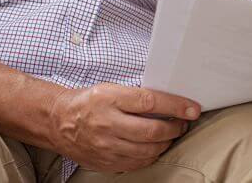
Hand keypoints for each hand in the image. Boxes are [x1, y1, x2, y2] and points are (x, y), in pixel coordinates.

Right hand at [48, 83, 200, 171]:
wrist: (58, 122)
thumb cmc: (89, 102)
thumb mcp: (111, 88)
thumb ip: (137, 95)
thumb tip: (170, 101)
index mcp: (109, 99)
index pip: (151, 102)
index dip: (176, 106)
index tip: (193, 108)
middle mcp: (107, 124)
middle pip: (152, 130)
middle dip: (176, 128)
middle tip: (183, 123)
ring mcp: (106, 146)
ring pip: (148, 150)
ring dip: (167, 142)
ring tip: (172, 134)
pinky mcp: (106, 162)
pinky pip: (138, 162)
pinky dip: (152, 154)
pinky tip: (155, 146)